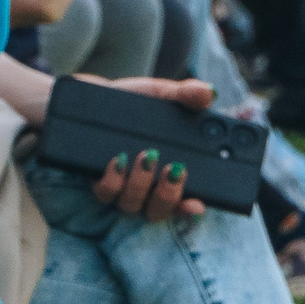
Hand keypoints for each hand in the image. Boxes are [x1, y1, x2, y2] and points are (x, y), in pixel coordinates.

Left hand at [80, 77, 214, 221]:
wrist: (96, 97)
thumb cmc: (136, 102)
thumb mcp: (162, 94)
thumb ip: (186, 94)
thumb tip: (208, 93)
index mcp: (172, 174)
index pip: (187, 203)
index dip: (192, 209)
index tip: (196, 204)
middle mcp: (148, 188)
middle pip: (159, 210)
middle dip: (168, 194)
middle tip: (174, 169)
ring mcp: (122, 188)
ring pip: (132, 205)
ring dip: (141, 185)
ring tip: (146, 156)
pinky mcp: (97, 181)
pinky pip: (105, 193)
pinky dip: (112, 180)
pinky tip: (117, 160)